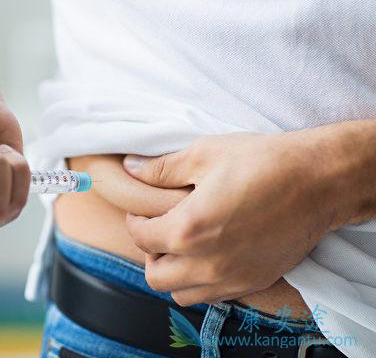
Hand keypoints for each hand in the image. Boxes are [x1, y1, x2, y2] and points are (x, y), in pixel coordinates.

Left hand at [123, 132, 334, 305]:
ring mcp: (231, 278)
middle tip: (159, 229)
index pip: (141, 238)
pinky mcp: (252, 282)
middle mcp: (206, 262)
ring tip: (181, 246)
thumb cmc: (263, 162)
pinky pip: (212, 296)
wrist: (319, 181)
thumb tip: (131, 167)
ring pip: (181, 293)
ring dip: (172, 272)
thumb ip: (162, 168)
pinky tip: (208, 256)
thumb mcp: (204, 154)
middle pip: (155, 275)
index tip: (141, 212)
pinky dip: (199, 282)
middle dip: (149, 252)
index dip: (135, 222)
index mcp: (188, 229)